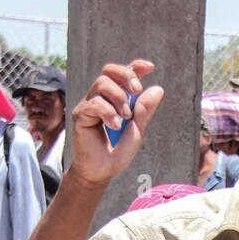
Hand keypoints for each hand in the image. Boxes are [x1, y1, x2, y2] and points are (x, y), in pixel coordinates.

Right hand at [71, 60, 163, 186]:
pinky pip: (94, 102)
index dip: (135, 67)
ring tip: (125, 117)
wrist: (101, 173)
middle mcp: (100, 98)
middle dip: (126, 76)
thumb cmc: (116, 154)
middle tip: (136, 91)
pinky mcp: (80, 114)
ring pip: (101, 83)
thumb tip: (158, 88)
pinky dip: (108, 112)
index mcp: (114, 99)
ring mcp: (88, 105)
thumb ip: (144, 111)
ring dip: (118, 97)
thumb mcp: (136, 131)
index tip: (150, 68)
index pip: (121, 75)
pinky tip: (114, 126)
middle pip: (108, 71)